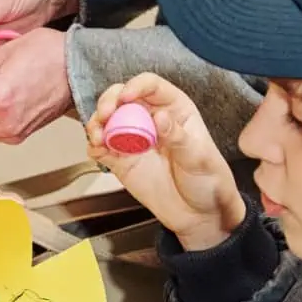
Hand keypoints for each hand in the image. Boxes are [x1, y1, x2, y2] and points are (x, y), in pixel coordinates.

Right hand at [86, 73, 244, 249]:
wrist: (198, 215)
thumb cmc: (208, 181)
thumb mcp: (199, 158)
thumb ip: (178, 137)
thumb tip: (160, 117)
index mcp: (174, 109)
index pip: (151, 86)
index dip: (136, 86)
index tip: (126, 96)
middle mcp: (150, 118)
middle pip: (121, 97)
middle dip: (109, 102)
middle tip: (105, 115)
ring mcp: (133, 138)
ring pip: (107, 120)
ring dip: (97, 124)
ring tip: (99, 137)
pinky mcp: (120, 159)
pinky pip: (100, 147)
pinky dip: (94, 146)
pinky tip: (97, 151)